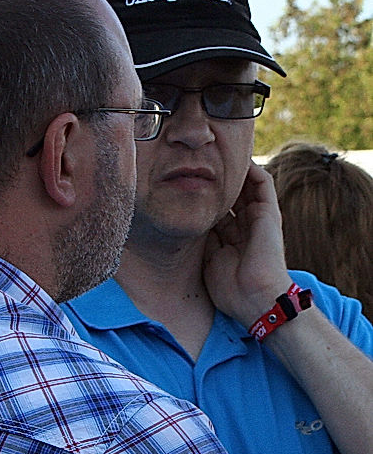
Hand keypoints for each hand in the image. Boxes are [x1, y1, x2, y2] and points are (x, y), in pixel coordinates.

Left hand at [203, 162, 291, 326]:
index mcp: (231, 241)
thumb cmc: (232, 290)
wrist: (256, 298)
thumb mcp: (209, 261)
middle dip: (214, 182)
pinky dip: (251, 169)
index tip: (184, 185)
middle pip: (229, 198)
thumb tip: (190, 222)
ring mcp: (258, 220)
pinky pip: (263, 183)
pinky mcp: (269, 213)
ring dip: (232, 173)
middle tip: (196, 164)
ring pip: (245, 187)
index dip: (202, 200)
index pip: (215, 213)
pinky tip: (236, 158)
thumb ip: (203, 240)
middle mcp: (245, 228)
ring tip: (215, 155)